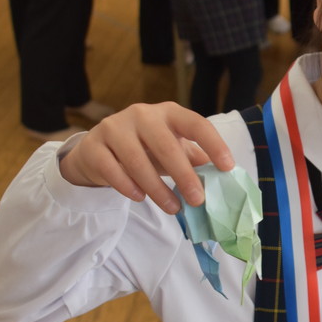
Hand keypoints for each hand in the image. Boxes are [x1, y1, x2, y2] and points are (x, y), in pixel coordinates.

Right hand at [59, 101, 235, 213]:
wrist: (98, 150)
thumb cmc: (145, 148)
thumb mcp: (171, 148)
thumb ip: (194, 158)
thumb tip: (223, 178)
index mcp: (168, 113)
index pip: (195, 123)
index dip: (213, 144)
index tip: (227, 167)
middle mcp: (142, 114)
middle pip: (166, 145)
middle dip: (184, 175)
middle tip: (197, 200)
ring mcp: (114, 128)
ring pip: (137, 160)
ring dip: (158, 189)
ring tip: (172, 208)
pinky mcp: (94, 146)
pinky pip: (112, 169)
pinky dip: (128, 186)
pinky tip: (139, 198)